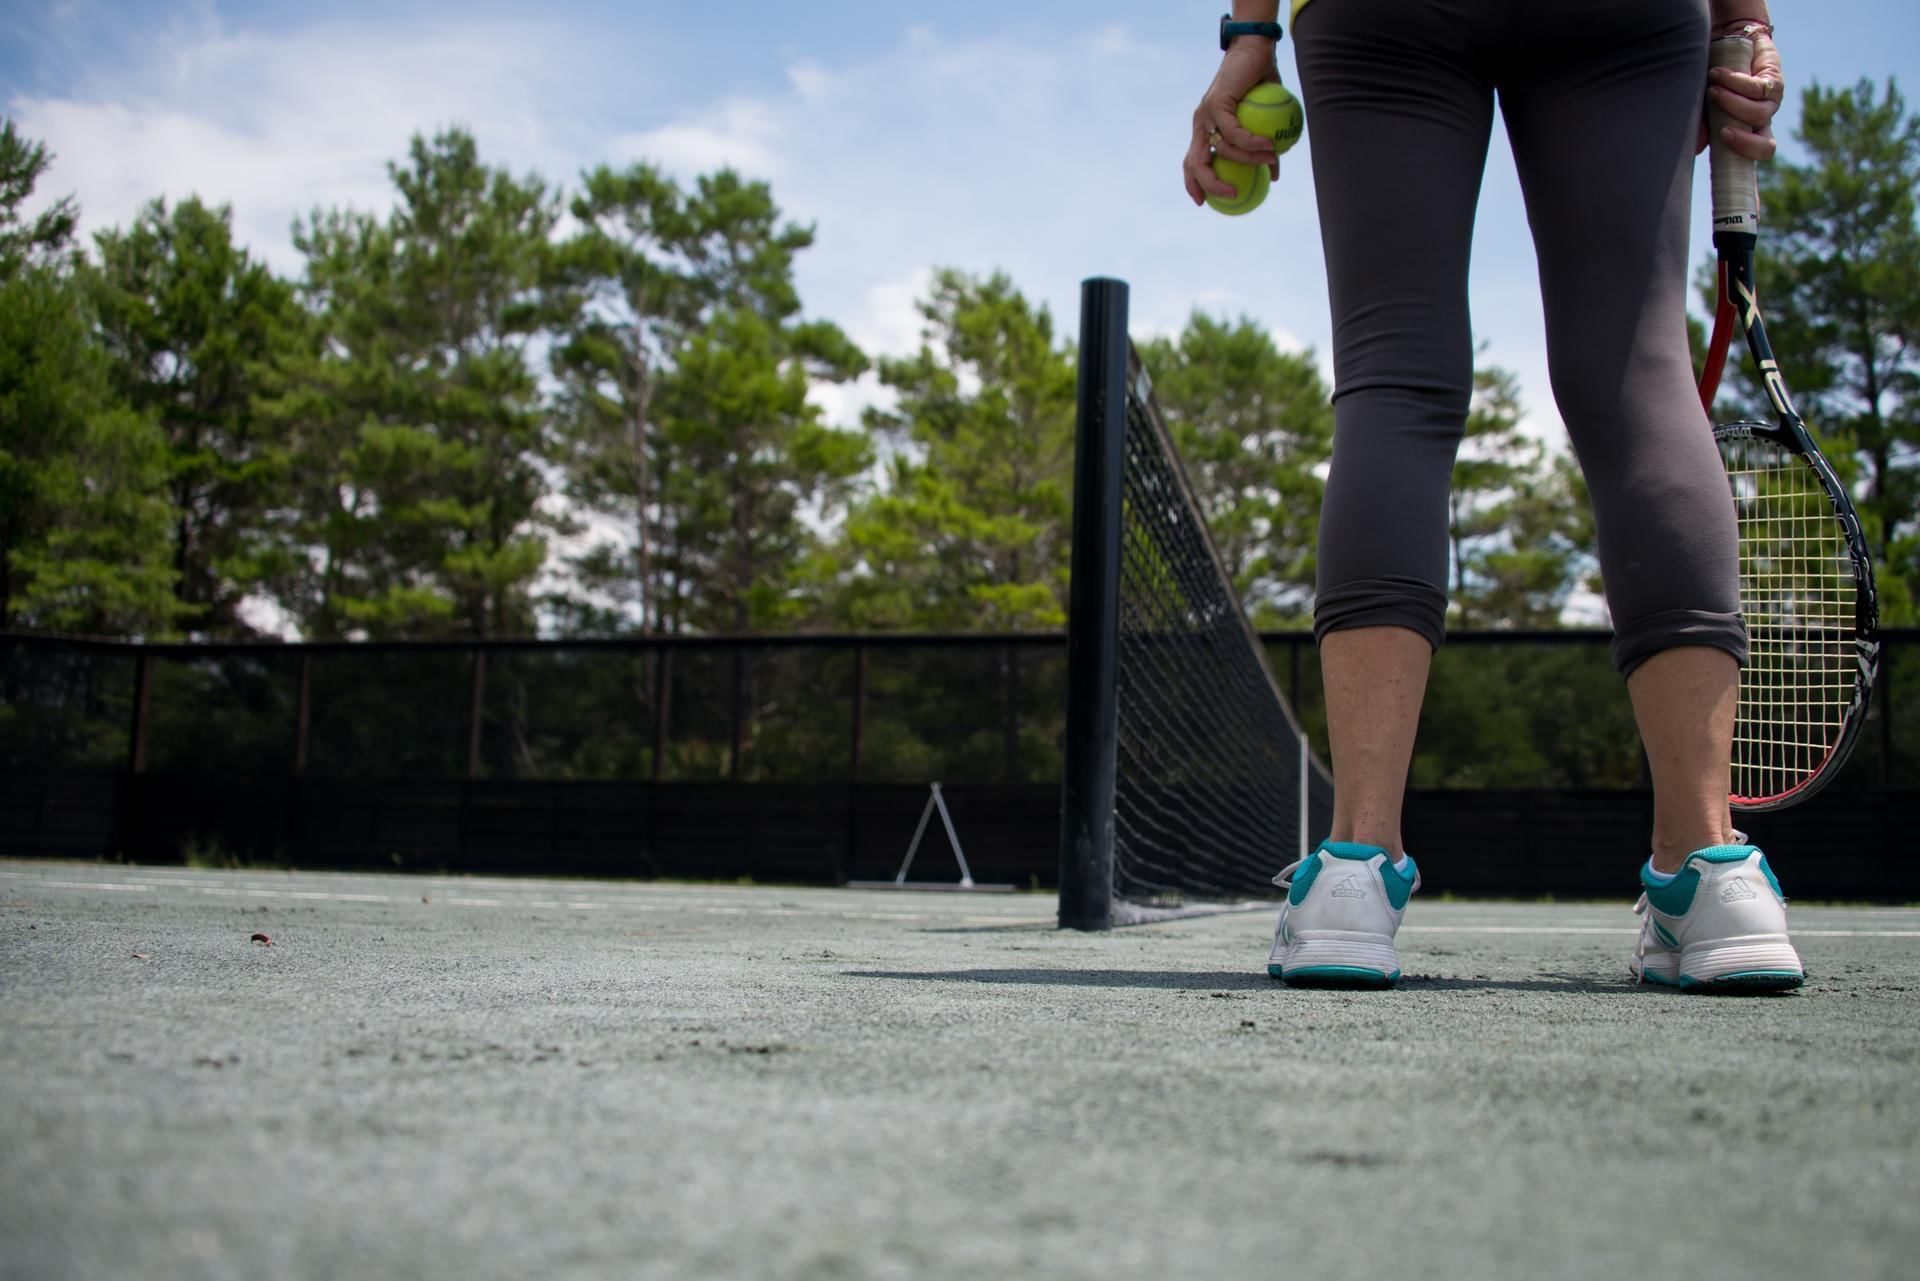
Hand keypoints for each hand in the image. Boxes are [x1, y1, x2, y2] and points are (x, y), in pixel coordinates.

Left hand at [1183, 43, 1281, 205]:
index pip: (1192, 162)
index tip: (1204, 204)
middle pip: (1195, 163)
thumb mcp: (1264, 120)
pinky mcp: (1216, 103)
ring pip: (1224, 148)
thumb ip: (1264, 147)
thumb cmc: (1261, 84)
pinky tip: (1268, 146)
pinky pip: (1234, 132)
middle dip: (1209, 184)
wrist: (1254, 49)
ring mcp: (1206, 113)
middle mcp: (1201, 123)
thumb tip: (1274, 173)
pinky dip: (1251, 142)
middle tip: (1233, 195)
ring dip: (1250, 158)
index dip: (1193, 184)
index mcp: (1205, 129)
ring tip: (1271, 159)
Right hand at [1697, 30, 1783, 160]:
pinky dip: (1734, 83)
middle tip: (1723, 133)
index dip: (1745, 158)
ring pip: (1758, 115)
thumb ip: (1702, 126)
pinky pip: (1756, 88)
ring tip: (1712, 91)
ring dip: (1732, 105)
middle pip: (1767, 146)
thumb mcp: (1703, 104)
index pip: (1755, 154)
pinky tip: (1718, 74)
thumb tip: (1698, 148)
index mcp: (1747, 131)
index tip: (1726, 162)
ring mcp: (1770, 101)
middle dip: (1745, 142)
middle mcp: (1762, 120)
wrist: (1729, 41)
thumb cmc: (1712, 78)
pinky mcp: (1773, 80)